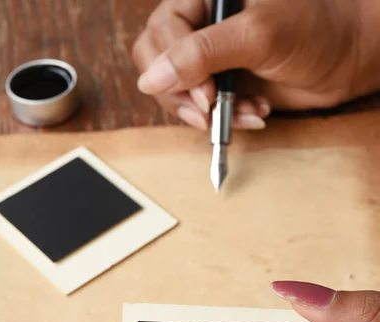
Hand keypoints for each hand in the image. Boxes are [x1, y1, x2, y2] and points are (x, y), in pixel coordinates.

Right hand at [132, 0, 378, 130]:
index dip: (176, 68)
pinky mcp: (222, 83)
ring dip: (208, 112)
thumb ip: (202, 54)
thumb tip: (151, 80)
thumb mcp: (257, 35)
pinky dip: (225, 118)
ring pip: (177, 92)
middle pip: (158, 63)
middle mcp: (201, 24)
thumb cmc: (315, 31)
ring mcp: (210, 56)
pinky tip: (253, 112)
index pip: (161, 32)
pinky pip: (202, 108)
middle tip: (210, 113)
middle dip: (184, 96)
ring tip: (245, 111)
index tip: (206, 95)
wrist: (348, 59)